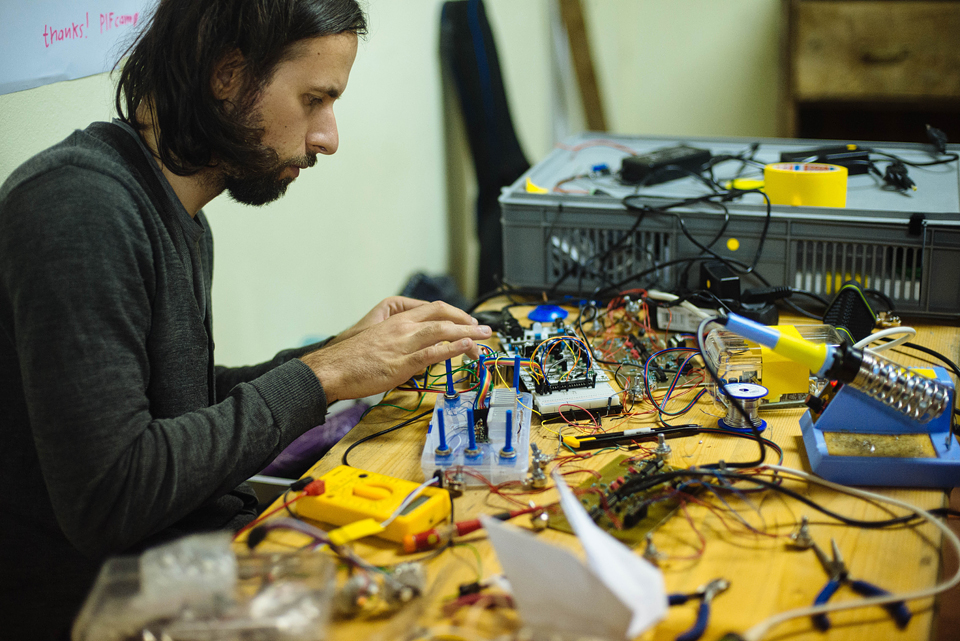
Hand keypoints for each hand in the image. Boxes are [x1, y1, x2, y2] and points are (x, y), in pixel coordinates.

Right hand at [299, 300, 490, 402]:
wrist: (331, 369)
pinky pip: (430, 353)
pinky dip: (450, 349)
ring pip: (441, 332)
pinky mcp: (400, 363)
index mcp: (396, 321)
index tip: (467, 322)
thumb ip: (400, 344)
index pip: (433, 309)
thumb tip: (417, 355)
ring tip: (483, 337)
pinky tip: (465, 348)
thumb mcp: (378, 343)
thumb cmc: (350, 360)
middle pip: (442, 316)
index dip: (454, 314)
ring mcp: (402, 345)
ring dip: (466, 333)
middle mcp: (402, 328)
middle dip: (466, 321)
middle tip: (483, 330)